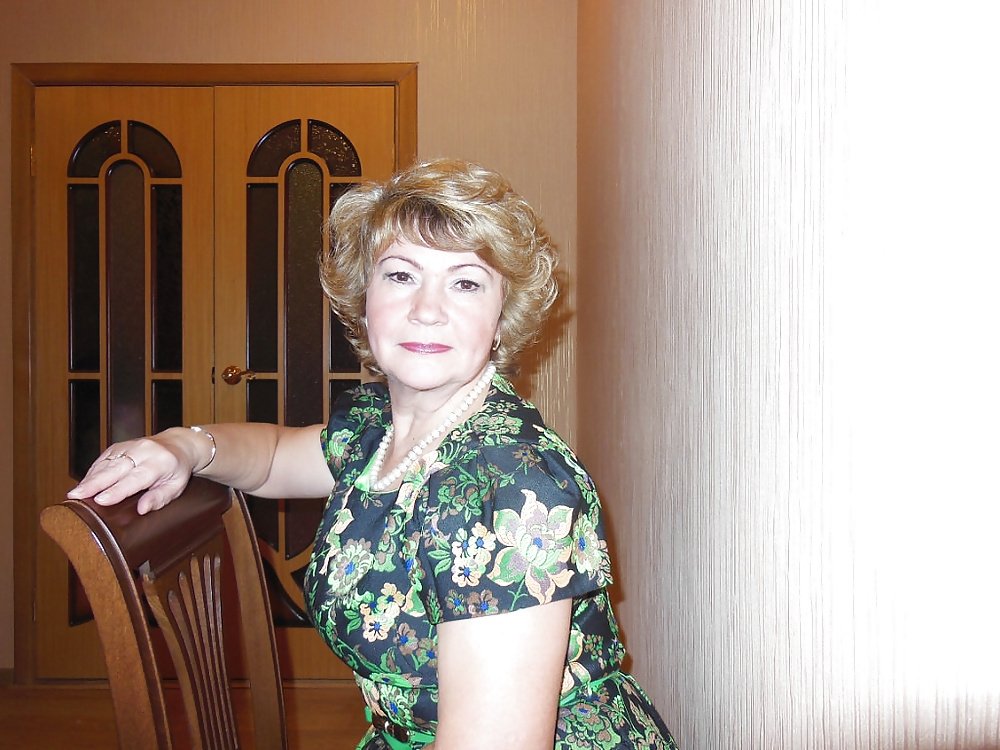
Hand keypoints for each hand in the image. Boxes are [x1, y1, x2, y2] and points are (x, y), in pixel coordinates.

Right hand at [66, 428, 199, 514]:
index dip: (117, 490)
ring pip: (106, 463)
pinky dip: (92, 472)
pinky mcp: (119, 445)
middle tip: (76, 495)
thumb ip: (160, 498)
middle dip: (95, 483)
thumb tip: (142, 509)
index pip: (135, 478)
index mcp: (160, 463)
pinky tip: (83, 484)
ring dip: (89, 478)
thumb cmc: (176, 470)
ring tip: (75, 493)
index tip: (101, 500)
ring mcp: (130, 446)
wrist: (177, 444)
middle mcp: (143, 451)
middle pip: (115, 468)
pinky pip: (103, 459)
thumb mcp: (176, 486)